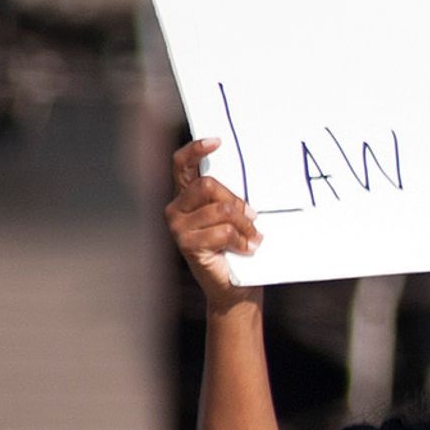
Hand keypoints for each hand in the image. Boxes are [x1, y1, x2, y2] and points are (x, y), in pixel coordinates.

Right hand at [166, 138, 261, 312]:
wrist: (235, 287)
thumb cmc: (237, 248)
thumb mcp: (235, 217)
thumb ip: (230, 197)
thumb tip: (248, 176)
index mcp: (186, 195)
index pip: (182, 164)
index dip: (196, 149)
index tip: (217, 141)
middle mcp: (176, 207)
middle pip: (209, 185)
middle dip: (237, 201)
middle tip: (252, 218)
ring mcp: (177, 226)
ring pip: (221, 209)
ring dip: (244, 225)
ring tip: (253, 238)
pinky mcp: (186, 243)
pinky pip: (223, 231)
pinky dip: (241, 240)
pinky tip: (246, 249)